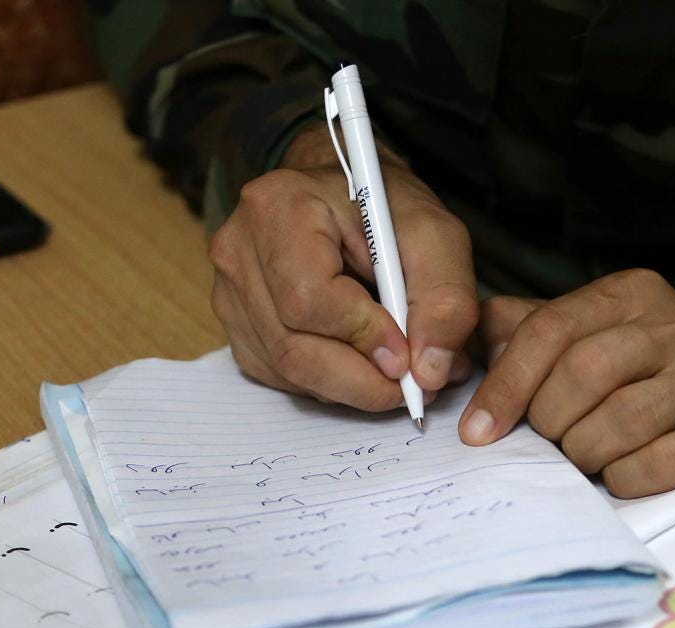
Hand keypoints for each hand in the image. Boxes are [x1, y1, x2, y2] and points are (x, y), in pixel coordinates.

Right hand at [208, 125, 475, 409]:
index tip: (406, 354)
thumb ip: (444, 300)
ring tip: (392, 366)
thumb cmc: (383, 208)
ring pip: (288, 371)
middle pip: (293, 348)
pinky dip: (327, 382)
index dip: (362, 337)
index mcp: (278, 209)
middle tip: (411, 385)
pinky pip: (279, 377)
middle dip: (361, 380)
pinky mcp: (236, 326)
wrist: (343, 196)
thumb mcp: (435, 235)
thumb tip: (429, 371)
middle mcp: (239, 252)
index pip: (308, 299)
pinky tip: (355, 358)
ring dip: (349, 385)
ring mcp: (230, 293)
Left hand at [460, 271, 674, 508]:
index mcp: (632, 294)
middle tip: (546, 443)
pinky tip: (618, 475)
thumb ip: (520, 333)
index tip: (476, 431)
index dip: (505, 385)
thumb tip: (451, 347)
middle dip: (549, 421)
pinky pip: (653, 465)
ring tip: (581, 458)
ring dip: (583, 453)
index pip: (551, 329)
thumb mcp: (585, 340)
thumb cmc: (640, 383)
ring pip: (618, 420)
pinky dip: (621, 479)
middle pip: (583, 372)